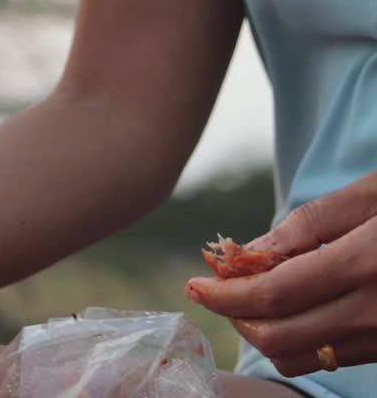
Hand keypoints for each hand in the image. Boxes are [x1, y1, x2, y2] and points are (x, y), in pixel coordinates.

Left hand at [186, 172, 376, 376]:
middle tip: (215, 291)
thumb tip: (252, 251)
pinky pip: (335, 359)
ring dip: (264, 332)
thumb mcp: (374, 193)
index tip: (194, 283)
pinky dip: (300, 341)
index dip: (223, 294)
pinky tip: (294, 310)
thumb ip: (310, 223)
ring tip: (250, 299)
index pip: (273, 295)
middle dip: (235, 316)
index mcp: (368, 263)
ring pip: (303, 358)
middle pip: (280, 337)